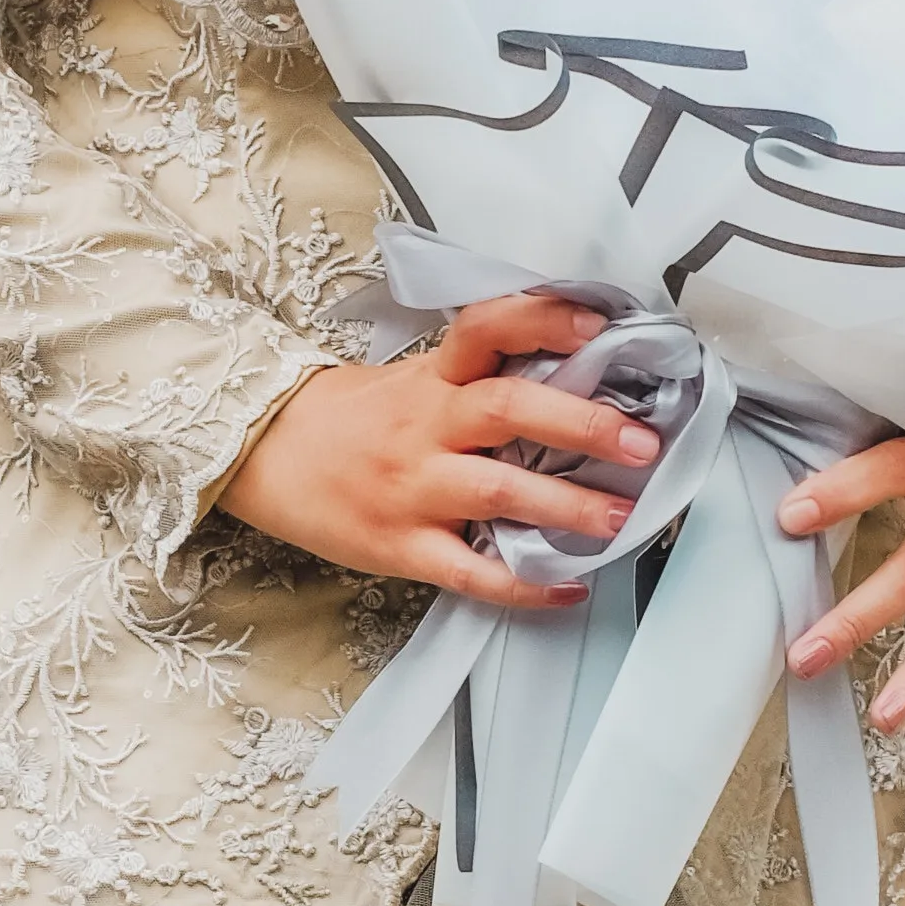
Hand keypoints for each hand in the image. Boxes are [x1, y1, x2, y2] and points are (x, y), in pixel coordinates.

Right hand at [220, 294, 659, 610]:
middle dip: (582, 425)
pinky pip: (471, 571)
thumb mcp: (412, 378)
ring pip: (500, 493)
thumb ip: (479, 378)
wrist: (263, 454)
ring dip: (568, 507)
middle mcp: (427, 426)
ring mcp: (414, 488)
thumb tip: (573, 375)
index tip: (598, 325)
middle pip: (508, 409)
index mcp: (432, 377)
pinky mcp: (402, 546)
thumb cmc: (350, 419)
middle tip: (641, 443)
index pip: (487, 328)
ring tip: (620, 518)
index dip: (542, 319)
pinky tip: (567, 586)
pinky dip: (524, 583)